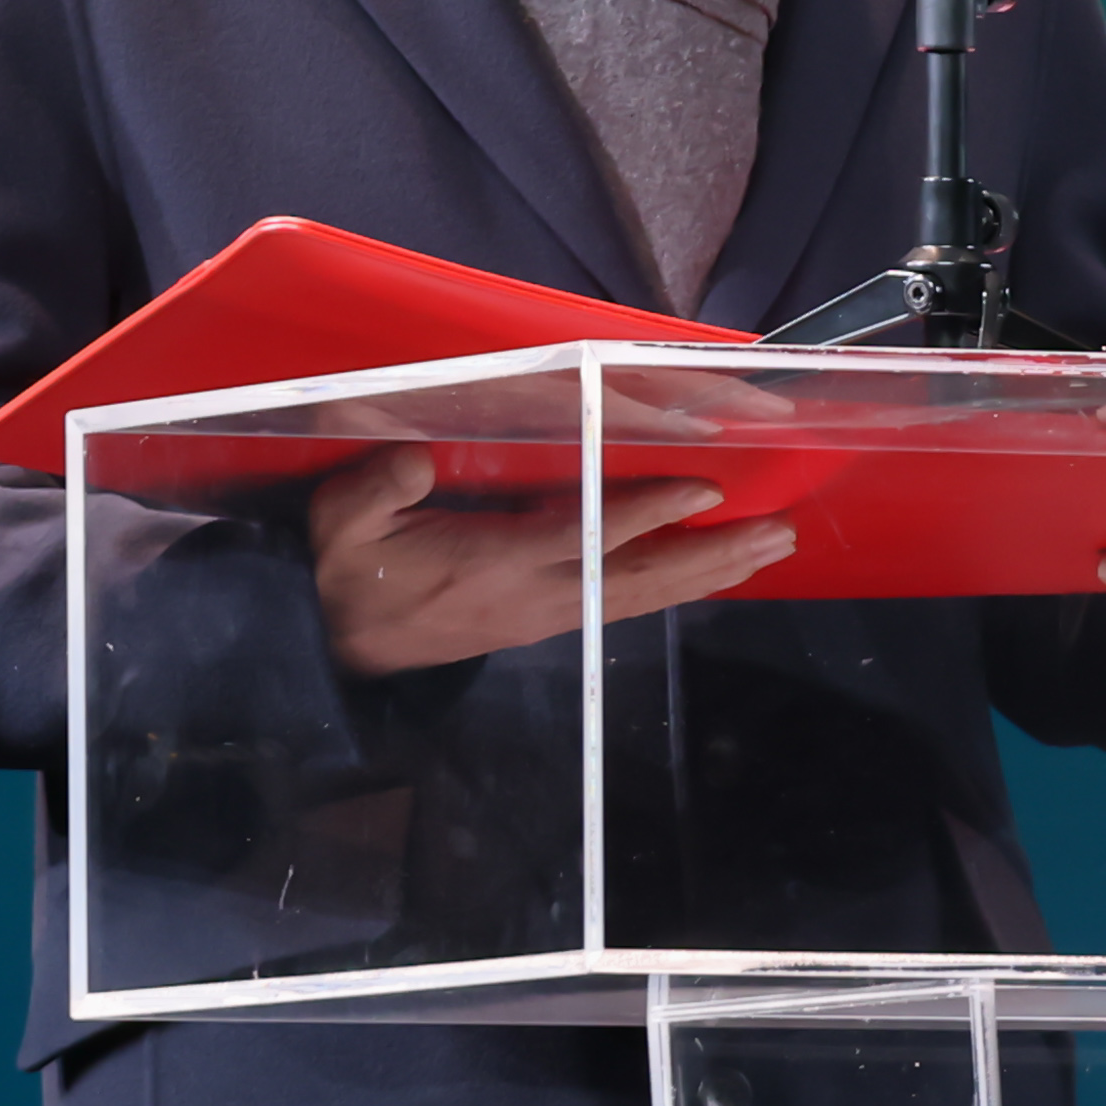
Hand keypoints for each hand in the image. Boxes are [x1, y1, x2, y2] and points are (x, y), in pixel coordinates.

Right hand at [306, 449, 790, 678]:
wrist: (327, 644)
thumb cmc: (339, 568)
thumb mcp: (340, 518)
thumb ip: (376, 489)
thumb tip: (413, 461)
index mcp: (493, 563)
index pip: (584, 533)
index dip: (646, 510)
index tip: (703, 487)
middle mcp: (533, 594)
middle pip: (640, 577)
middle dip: (712, 554)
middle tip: (778, 533)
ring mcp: (543, 615)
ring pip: (641, 596)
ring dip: (708, 573)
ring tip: (767, 550)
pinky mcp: (541, 623)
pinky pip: (623, 605)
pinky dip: (674, 588)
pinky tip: (707, 574)